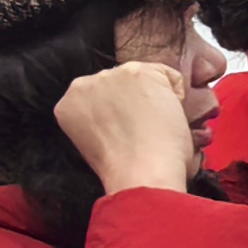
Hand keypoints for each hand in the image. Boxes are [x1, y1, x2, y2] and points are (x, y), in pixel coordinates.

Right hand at [56, 62, 202, 195]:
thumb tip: (130, 119)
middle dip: (138, 103)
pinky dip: (178, 99)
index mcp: (69, 105)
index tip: (131, 133)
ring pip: (146, 79)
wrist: (139, 174)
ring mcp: (111, 76)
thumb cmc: (123, 172)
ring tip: (163, 128)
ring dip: (157, 100)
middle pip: (122, 85)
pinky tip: (171, 120)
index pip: (102, 99)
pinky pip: (170, 77)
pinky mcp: (138, 72)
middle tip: (151, 130)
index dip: (123, 116)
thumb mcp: (97, 144)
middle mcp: (84, 84)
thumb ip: (105, 123)